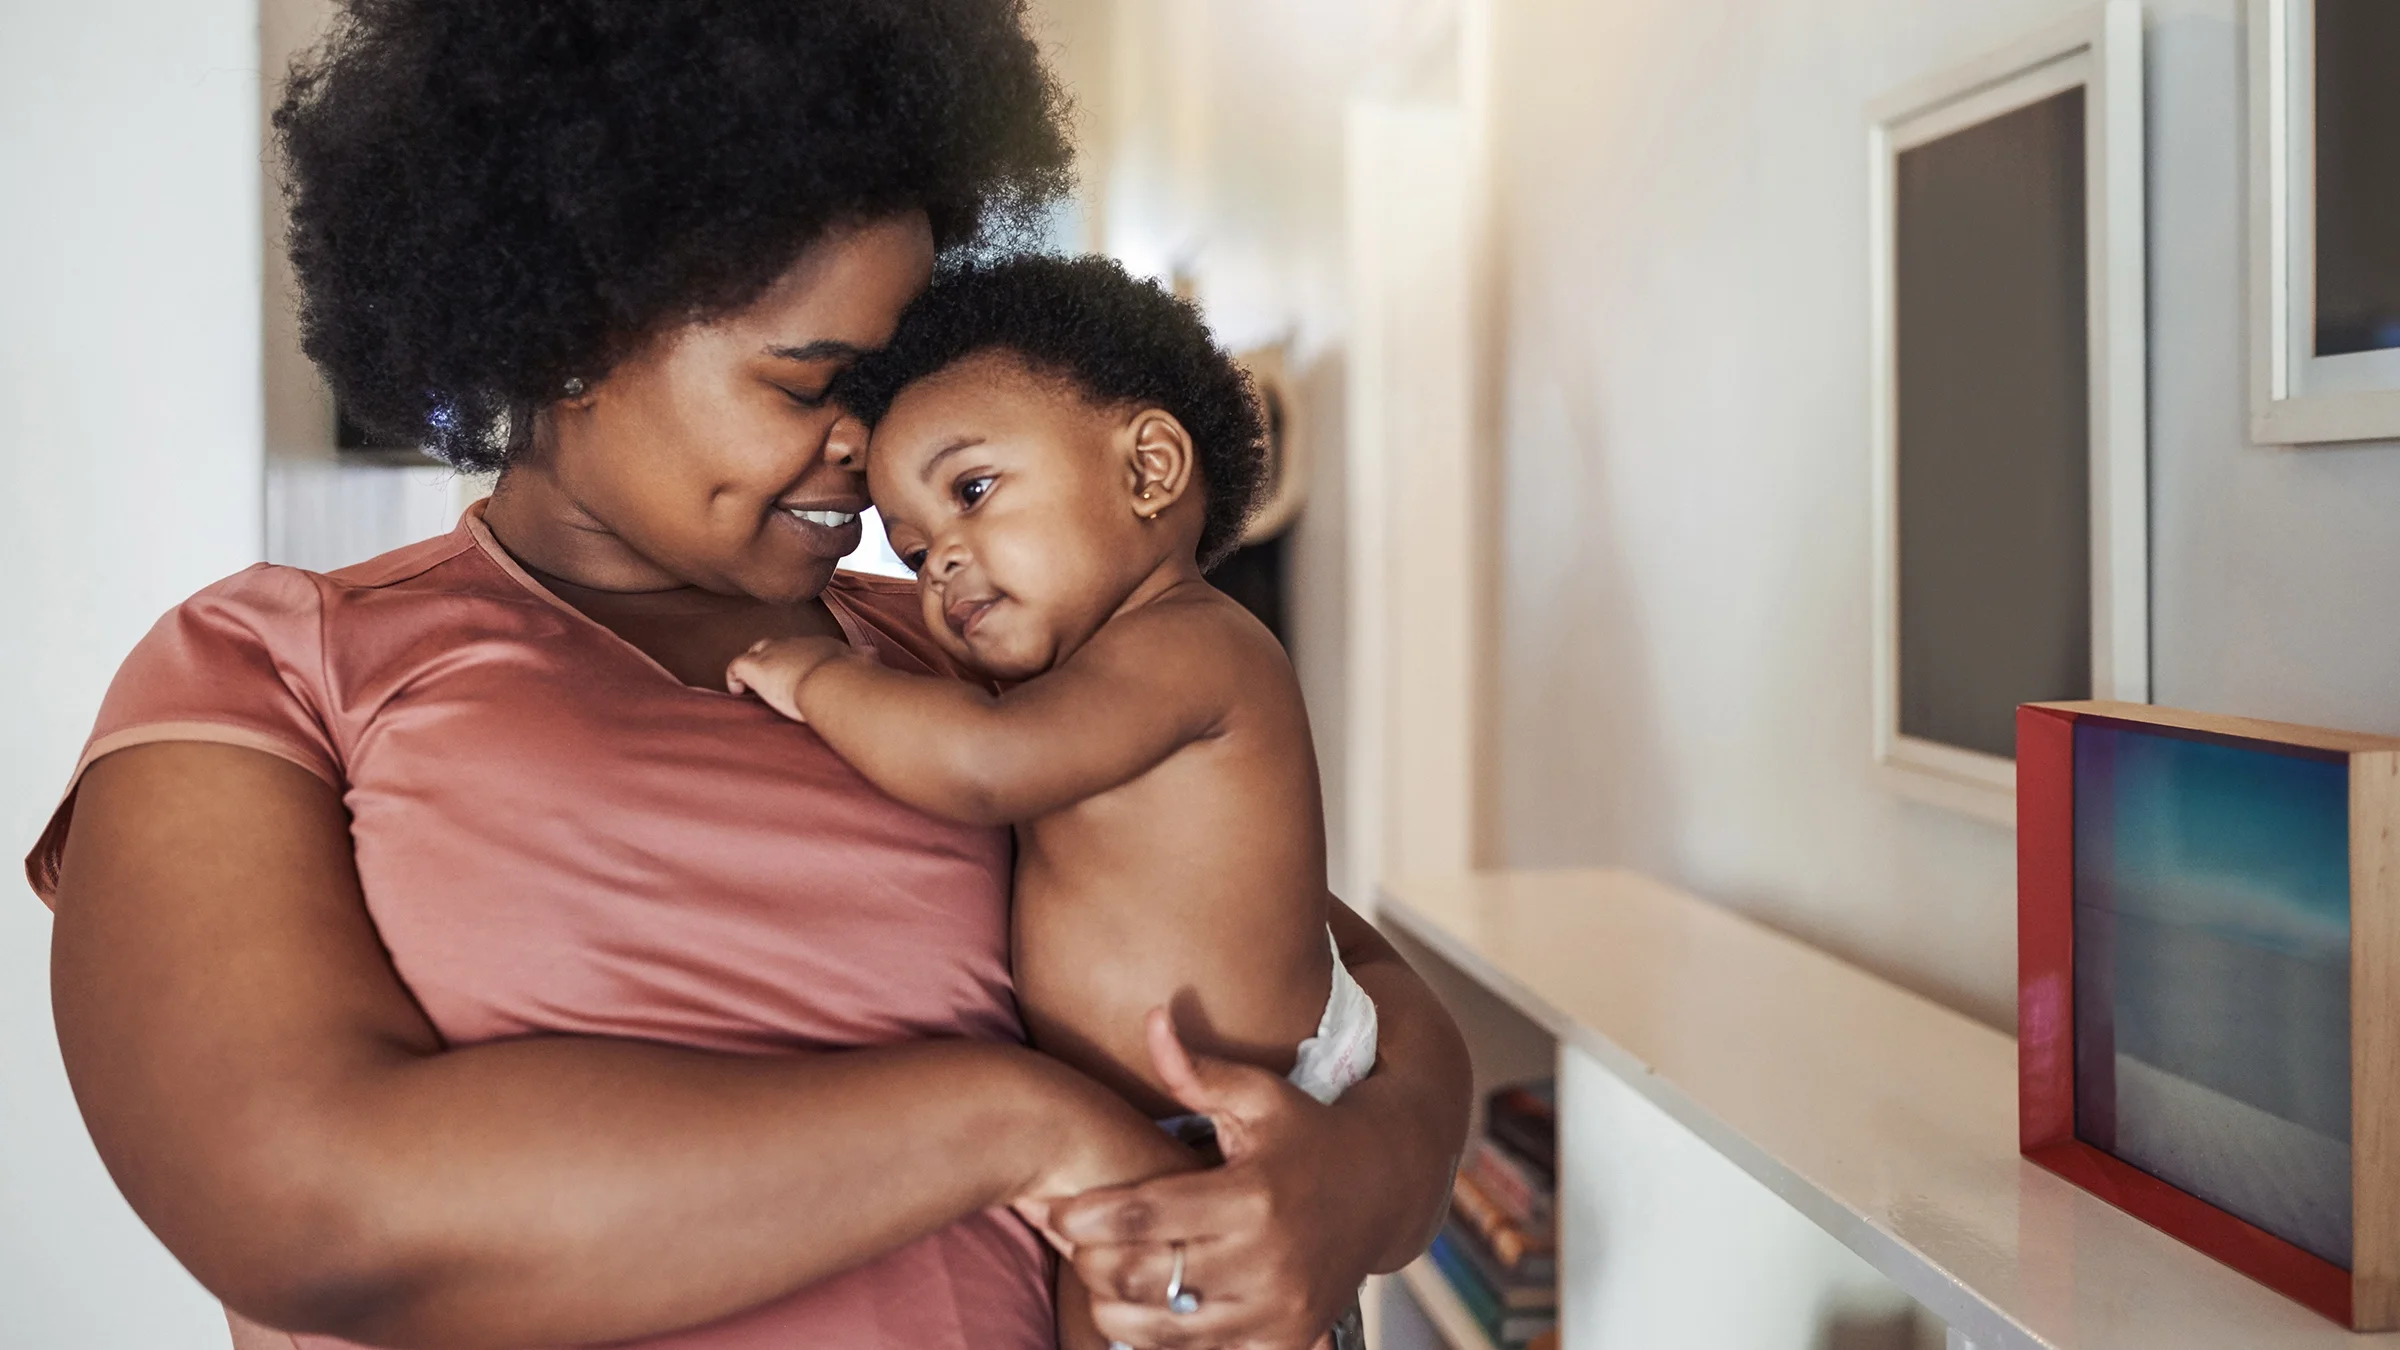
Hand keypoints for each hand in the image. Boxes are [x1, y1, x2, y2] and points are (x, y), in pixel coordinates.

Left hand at [725, 636, 855, 720]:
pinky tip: (738, 692)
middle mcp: (794, 643)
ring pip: (755, 650)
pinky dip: (734, 678)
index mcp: (818, 644)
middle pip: (777, 644)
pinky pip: (736, 667)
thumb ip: (866, 658)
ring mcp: (772, 653)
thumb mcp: (862, 664)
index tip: (799, 675)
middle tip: (774, 679)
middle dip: (773, 658)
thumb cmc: (849, 679)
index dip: (798, 661)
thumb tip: (874, 653)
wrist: (831, 681)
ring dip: (754, 666)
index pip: (803, 647)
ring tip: (753, 686)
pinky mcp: (755, 667)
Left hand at [1049, 1011, 1368, 1349]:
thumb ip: (1198, 1069)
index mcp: (1254, 1194)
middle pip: (1148, 1277)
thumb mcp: (1260, 1095)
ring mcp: (1279, 1307)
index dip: (1090, 1218)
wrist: (1385, 1189)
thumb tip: (1151, 1019)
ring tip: (1099, 1278)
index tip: (1056, 1212)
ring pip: (1166, 1328)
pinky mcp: (1288, 1339)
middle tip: (1071, 1246)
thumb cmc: (1308, 1133)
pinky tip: (1148, 1307)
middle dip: (1094, 1264)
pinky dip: (1167, 1336)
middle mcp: (1268, 1257)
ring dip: (1118, 1308)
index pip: (1149, 1214)